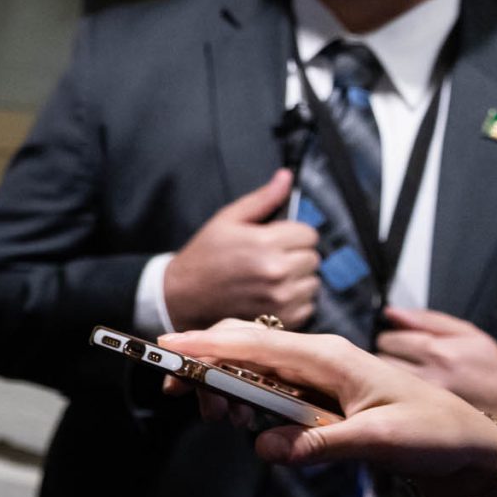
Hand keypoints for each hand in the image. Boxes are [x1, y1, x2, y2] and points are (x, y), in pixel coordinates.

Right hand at [162, 168, 319, 329]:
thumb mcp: (227, 220)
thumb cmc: (205, 256)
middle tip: (269, 258)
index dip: (292, 234)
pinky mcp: (281, 319)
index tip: (276, 240)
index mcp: (266, 243)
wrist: (183, 296)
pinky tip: (270, 295)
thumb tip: (285, 177)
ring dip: (296, 280)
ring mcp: (280, 298)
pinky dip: (294, 302)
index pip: (309, 233)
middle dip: (295, 256)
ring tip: (269, 278)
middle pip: (313, 258)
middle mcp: (277, 271)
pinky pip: (307, 305)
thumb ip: (262, 199)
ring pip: (312, 282)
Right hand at [162, 319, 496, 496]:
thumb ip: (321, 445)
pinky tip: (248, 422)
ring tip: (222, 419)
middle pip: (242, 346)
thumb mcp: (381, 442)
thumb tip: (265, 448)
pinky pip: (267, 387)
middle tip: (180, 398)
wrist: (467, 443)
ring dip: (223, 388)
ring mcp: (315, 373)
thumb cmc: (434, 433)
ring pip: (249, 366)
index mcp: (329, 356)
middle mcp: (317, 356)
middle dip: (202, 366)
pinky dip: (245, 400)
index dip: (206, 344)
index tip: (165, 349)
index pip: (254, 343)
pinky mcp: (316, 393)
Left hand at [377, 306, 496, 423]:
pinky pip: (394, 401)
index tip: (400, 343)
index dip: (391, 339)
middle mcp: (428, 377)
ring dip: (388, 377)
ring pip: (384, 383)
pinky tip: (409, 394)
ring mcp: (424, 401)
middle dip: (388, 358)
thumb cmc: (492, 369)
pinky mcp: (424, 418)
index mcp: (438, 352)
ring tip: (408, 378)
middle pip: (381, 362)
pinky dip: (395, 395)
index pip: (388, 340)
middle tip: (404, 362)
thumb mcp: (468, 334)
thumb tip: (390, 313)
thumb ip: (426, 320)